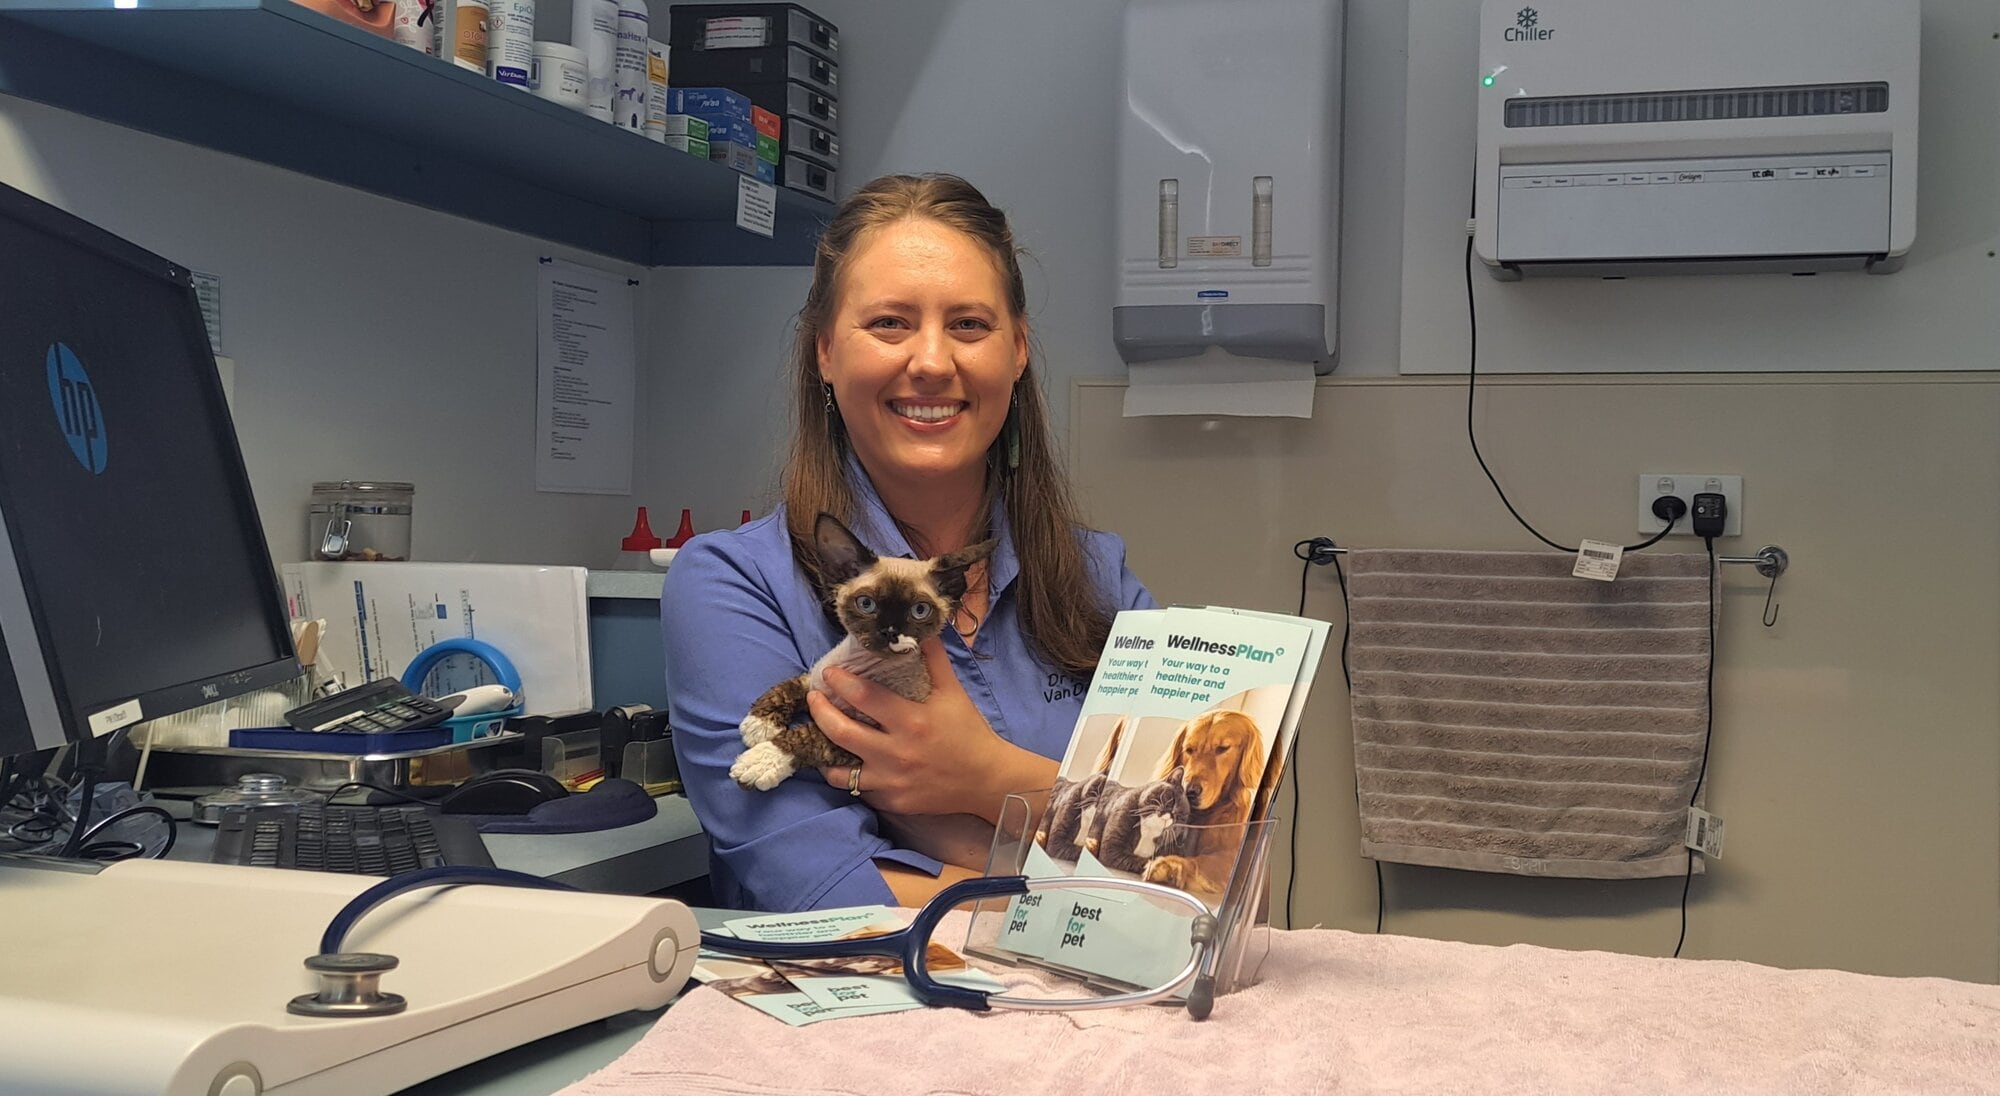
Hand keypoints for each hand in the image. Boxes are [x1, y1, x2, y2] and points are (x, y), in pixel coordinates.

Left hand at [812, 638, 1049, 819]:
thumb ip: (934, 659)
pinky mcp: (892, 802)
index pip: (864, 696)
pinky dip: (849, 775)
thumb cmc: (969, 732)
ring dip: (824, 751)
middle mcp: (896, 753)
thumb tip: (922, 629)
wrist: (987, 780)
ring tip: (820, 735)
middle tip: (814, 698)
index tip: (829, 673)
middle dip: (820, 711)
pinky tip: (847, 761)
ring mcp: (891, 782)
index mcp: (912, 721)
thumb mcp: (953, 692)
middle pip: (840, 732)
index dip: (840, 681)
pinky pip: (859, 789)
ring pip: (839, 770)